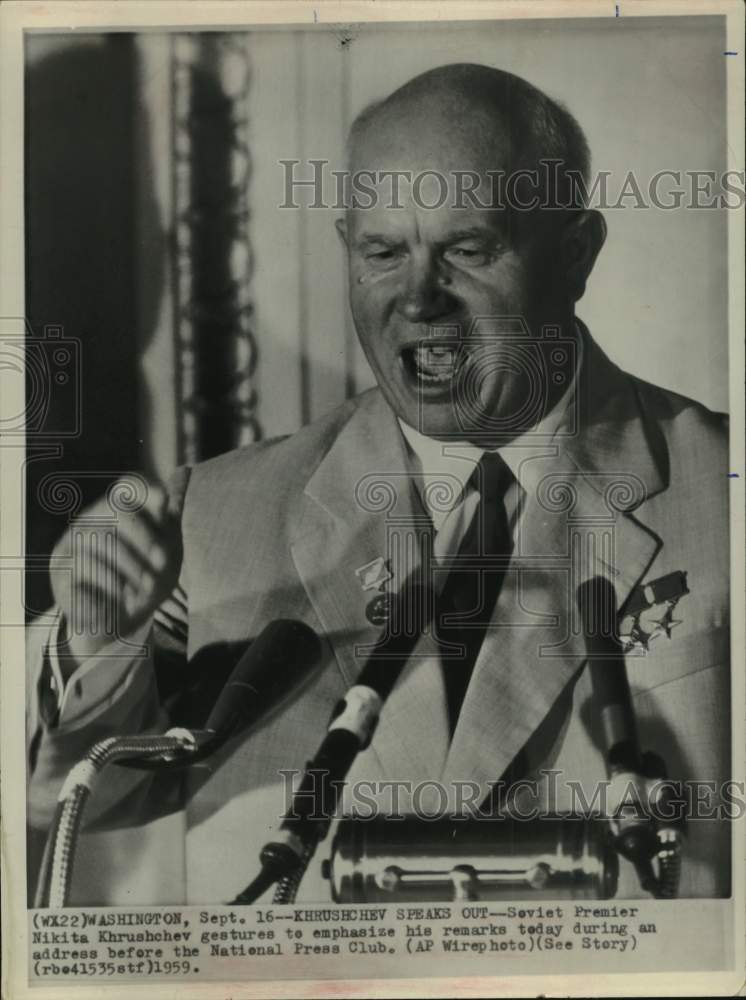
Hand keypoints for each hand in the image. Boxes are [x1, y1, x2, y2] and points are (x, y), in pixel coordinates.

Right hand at [49, 477, 182, 672]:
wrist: (118, 620)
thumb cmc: (143, 577)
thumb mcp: (163, 546)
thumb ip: (170, 512)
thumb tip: (185, 470)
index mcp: (116, 509)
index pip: (127, 486)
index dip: (146, 490)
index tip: (165, 503)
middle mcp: (91, 519)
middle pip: (118, 511)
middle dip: (145, 537)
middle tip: (163, 562)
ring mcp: (72, 542)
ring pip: (104, 540)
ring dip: (132, 567)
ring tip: (148, 587)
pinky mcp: (61, 568)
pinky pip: (87, 567)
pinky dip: (113, 584)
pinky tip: (126, 597)